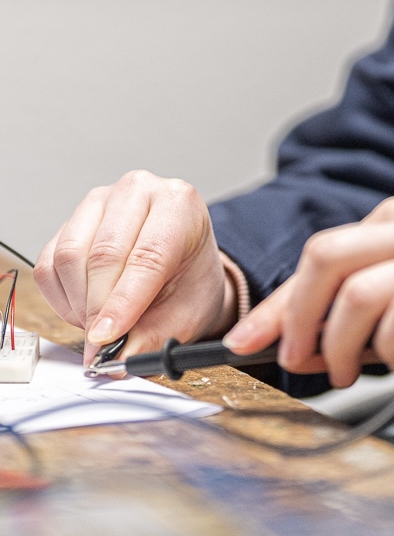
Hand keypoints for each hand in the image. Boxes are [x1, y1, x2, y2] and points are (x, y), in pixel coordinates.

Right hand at [34, 170, 236, 365]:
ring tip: (101, 322)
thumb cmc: (189, 282)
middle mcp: (139, 191)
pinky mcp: (71, 221)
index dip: (124, 300)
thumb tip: (118, 359)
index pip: (148, 254)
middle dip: (99, 308)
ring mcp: (101, 202)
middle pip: (104, 253)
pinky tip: (85, 308)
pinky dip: (61, 298)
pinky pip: (48, 265)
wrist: (183, 268)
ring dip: (79, 303)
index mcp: (180, 204)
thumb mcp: (187, 313)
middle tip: (101, 344)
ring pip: (70, 257)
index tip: (107, 336)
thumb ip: (153, 337)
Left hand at [223, 198, 393, 391]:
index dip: (278, 304)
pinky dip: (389, 349)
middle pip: (327, 255)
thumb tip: (288, 341)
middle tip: (298, 360)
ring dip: (339, 343)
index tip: (248, 341)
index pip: (320, 252)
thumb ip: (352, 319)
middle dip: (297, 317)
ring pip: (359, 289)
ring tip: (348, 371)